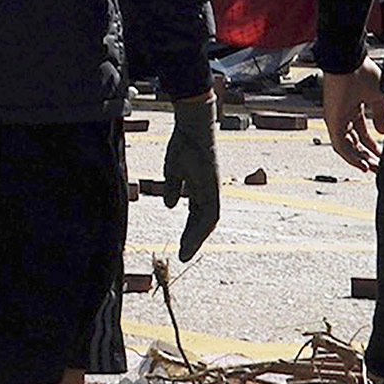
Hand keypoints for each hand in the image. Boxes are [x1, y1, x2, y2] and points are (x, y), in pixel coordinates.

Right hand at [160, 94, 224, 261]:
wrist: (194, 127)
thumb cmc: (184, 144)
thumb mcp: (173, 169)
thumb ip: (173, 188)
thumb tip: (171, 206)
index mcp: (201, 189)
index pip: (197, 215)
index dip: (190, 232)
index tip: (182, 247)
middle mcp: (209, 192)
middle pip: (203, 222)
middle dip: (193, 240)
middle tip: (184, 256)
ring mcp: (212, 190)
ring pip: (208, 221)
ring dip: (196, 238)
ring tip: (186, 252)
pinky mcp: (211, 186)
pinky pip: (209, 212)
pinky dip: (200, 227)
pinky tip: (191, 236)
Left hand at [325, 64, 383, 171]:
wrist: (349, 60)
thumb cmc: (361, 71)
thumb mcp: (378, 96)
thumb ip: (382, 114)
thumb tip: (383, 132)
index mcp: (352, 109)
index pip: (360, 133)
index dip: (371, 146)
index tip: (382, 156)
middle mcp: (342, 115)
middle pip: (353, 142)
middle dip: (366, 156)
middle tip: (378, 168)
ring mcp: (336, 118)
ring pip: (345, 146)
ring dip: (358, 159)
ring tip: (372, 169)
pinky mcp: (332, 120)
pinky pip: (339, 144)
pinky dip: (350, 156)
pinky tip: (361, 164)